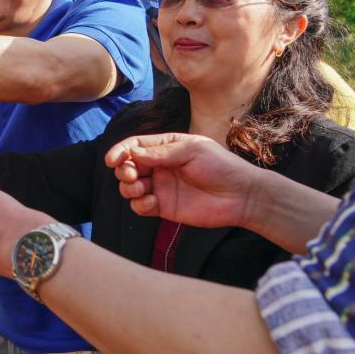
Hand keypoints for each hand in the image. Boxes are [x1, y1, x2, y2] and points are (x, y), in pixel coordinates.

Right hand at [104, 133, 264, 228]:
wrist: (242, 196)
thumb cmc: (221, 166)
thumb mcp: (192, 151)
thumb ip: (161, 153)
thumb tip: (132, 154)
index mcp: (166, 147)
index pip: (135, 146)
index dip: (120, 151)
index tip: (112, 160)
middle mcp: (160, 167)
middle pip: (128, 166)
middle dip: (124, 170)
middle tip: (132, 175)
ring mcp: (161, 187)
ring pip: (130, 187)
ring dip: (128, 188)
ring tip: (140, 189)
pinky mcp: (164, 208)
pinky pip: (140, 207)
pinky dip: (139, 205)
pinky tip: (151, 203)